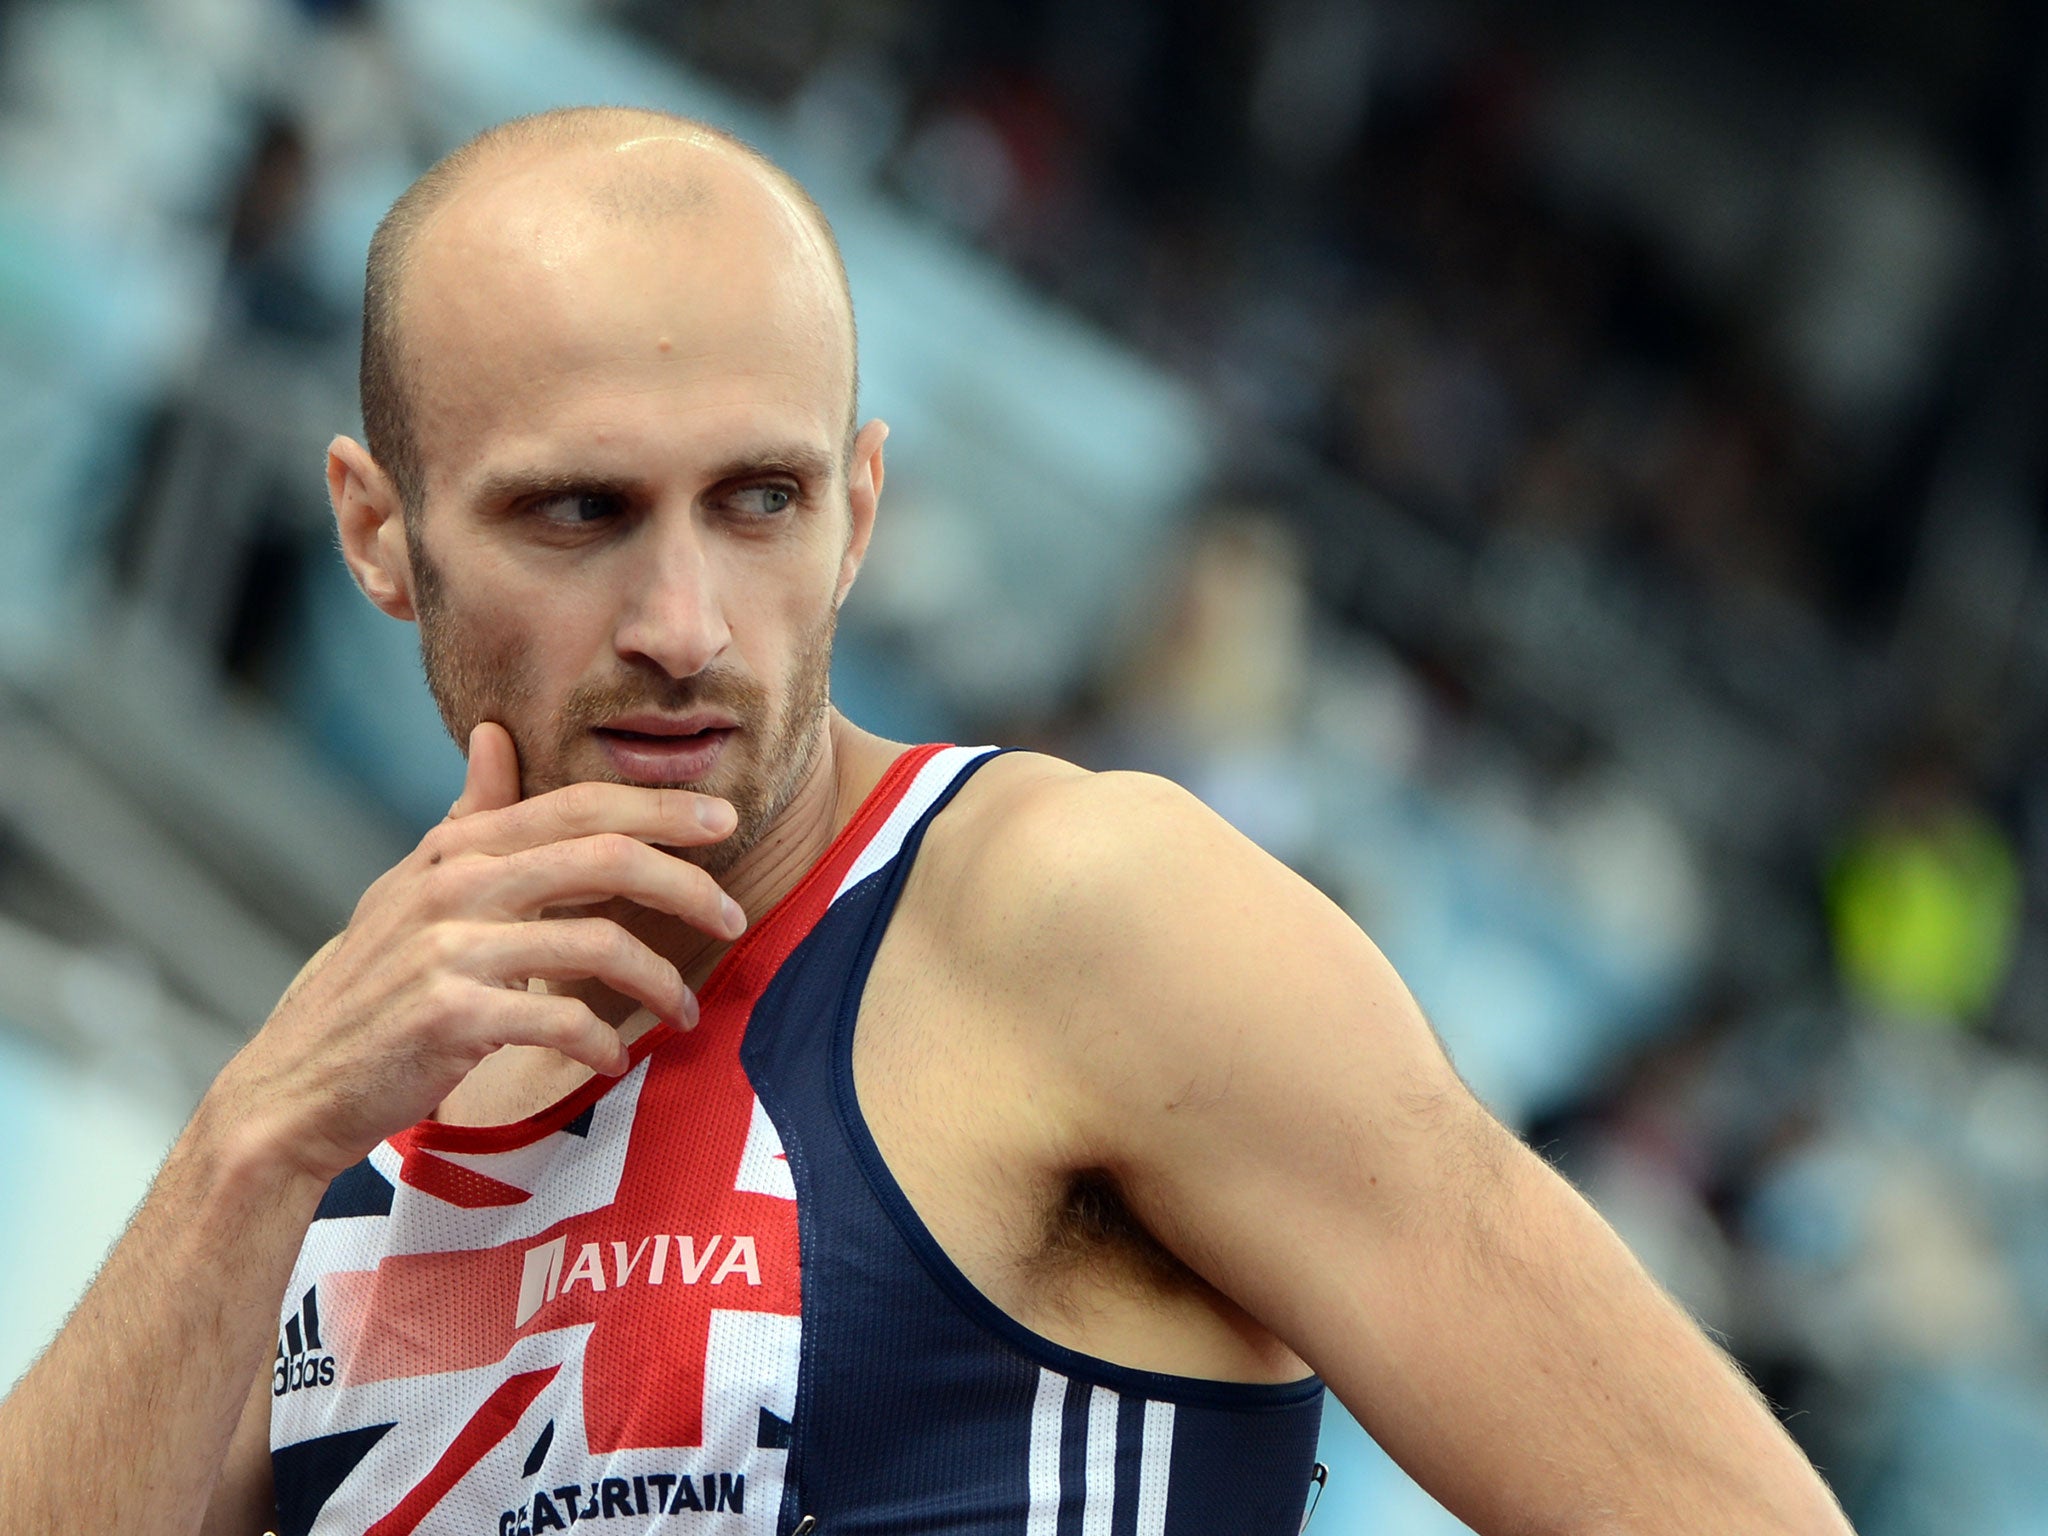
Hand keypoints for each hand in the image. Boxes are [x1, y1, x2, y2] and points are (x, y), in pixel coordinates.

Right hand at [206, 723, 743, 1186]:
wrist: (295, 1084)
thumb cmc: (373, 985)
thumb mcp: (412, 888)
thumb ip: (469, 818)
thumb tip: (495, 735)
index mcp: (456, 849)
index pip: (579, 805)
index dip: (660, 806)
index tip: (723, 817)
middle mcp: (454, 885)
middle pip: (606, 858)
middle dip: (686, 883)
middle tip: (734, 913)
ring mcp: (449, 949)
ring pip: (598, 943)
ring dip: (659, 981)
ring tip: (684, 1009)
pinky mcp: (452, 1016)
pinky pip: (563, 1017)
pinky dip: (602, 1041)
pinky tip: (614, 1058)